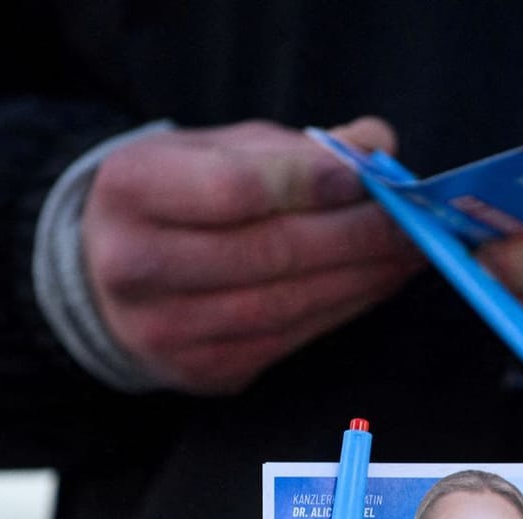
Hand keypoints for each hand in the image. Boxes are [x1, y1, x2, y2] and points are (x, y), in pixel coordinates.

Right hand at [82, 118, 422, 394]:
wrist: (110, 278)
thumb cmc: (177, 201)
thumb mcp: (218, 150)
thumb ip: (296, 148)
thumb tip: (374, 144)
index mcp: (132, 190)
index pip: (234, 190)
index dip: (309, 184)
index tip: (365, 177)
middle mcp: (137, 265)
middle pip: (269, 252)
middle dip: (356, 237)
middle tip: (412, 221)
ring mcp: (167, 329)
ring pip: (287, 305)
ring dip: (362, 279)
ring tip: (408, 252)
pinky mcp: (204, 371)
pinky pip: (290, 340)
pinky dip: (343, 309)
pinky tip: (375, 283)